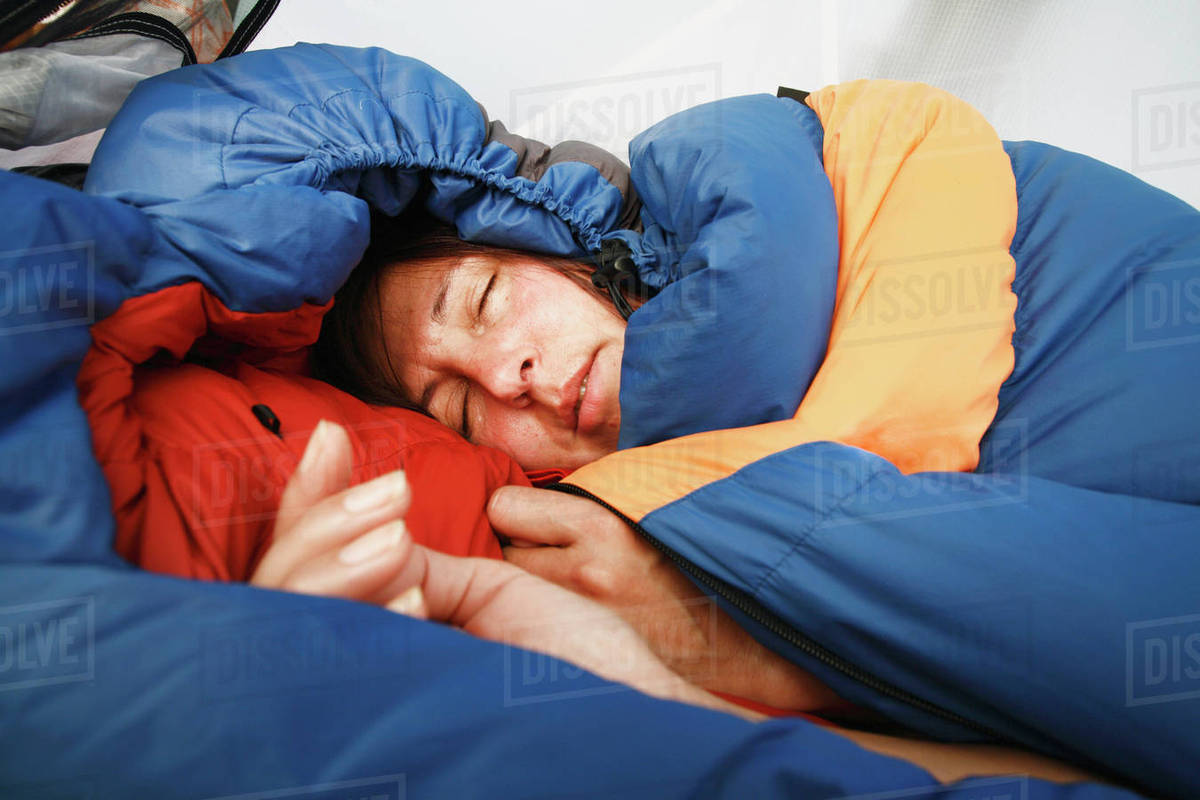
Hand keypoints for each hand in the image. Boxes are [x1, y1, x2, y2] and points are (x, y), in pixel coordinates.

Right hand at [252, 421, 756, 718]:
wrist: (622, 710)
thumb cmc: (567, 655)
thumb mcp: (483, 592)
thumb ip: (418, 565)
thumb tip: (366, 524)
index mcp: (377, 626)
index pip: (308, 563)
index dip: (309, 502)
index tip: (334, 439)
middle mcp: (354, 658)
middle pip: (277, 583)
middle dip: (321, 523)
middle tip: (394, 495)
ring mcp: (359, 690)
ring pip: (286, 611)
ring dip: (333, 558)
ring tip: (397, 538)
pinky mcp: (378, 717)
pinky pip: (327, 659)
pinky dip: (360, 609)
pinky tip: (412, 600)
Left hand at [491, 485, 839, 710]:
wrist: (747, 629)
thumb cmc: (698, 548)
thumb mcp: (651, 501)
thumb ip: (596, 489)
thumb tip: (544, 479)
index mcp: (598, 523)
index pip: (505, 507)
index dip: (515, 510)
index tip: (532, 516)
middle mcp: (581, 572)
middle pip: (500, 551)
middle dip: (518, 546)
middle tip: (546, 550)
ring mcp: (582, 618)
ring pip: (514, 591)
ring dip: (528, 583)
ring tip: (563, 582)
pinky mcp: (587, 649)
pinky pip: (539, 623)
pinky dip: (545, 615)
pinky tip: (571, 612)